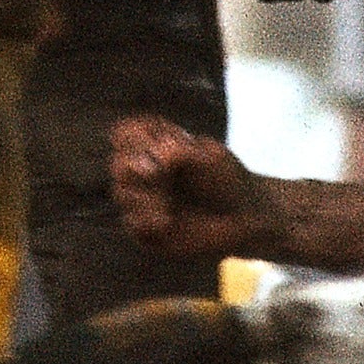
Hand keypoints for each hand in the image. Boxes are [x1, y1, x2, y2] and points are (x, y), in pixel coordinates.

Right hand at [111, 114, 284, 262]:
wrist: (244, 217)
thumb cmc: (228, 179)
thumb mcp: (210, 156)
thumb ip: (180, 152)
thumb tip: (155, 161)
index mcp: (155, 146)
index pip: (124, 134)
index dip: (135, 139)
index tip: (162, 145)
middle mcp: (144, 172)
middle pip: (118, 164)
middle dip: (137, 168)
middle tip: (159, 174)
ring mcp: (144, 201)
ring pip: (122, 194)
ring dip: (146, 198)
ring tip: (169, 206)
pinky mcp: (147, 230)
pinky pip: (131, 222)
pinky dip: (146, 220)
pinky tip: (167, 222)